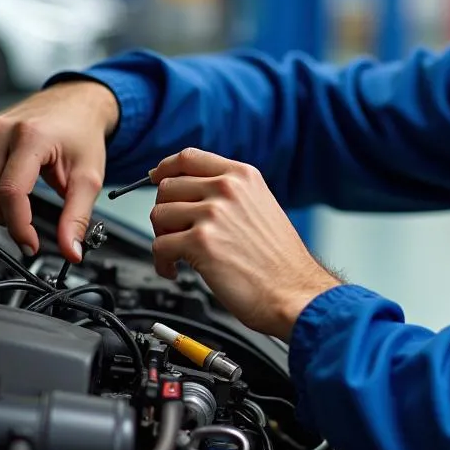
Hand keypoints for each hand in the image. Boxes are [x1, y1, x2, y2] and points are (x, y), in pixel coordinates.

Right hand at [0, 81, 118, 260]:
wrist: (74, 106)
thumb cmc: (81, 135)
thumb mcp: (89, 176)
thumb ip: (78, 216)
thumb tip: (71, 250)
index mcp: (30, 136)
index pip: (10, 193)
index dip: (19, 227)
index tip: (31, 244)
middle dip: (12, 220)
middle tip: (34, 218)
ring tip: (26, 196)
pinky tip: (8, 184)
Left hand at [149, 149, 340, 339]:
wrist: (294, 291)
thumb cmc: (280, 260)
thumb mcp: (261, 207)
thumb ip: (230, 193)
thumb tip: (192, 192)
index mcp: (243, 176)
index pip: (189, 157)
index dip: (165, 167)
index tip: (156, 176)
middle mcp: (227, 189)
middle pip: (167, 187)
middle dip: (166, 212)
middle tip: (175, 232)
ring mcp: (213, 214)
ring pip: (158, 214)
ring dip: (162, 237)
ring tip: (178, 254)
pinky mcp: (200, 242)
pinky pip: (159, 247)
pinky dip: (162, 263)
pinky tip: (176, 270)